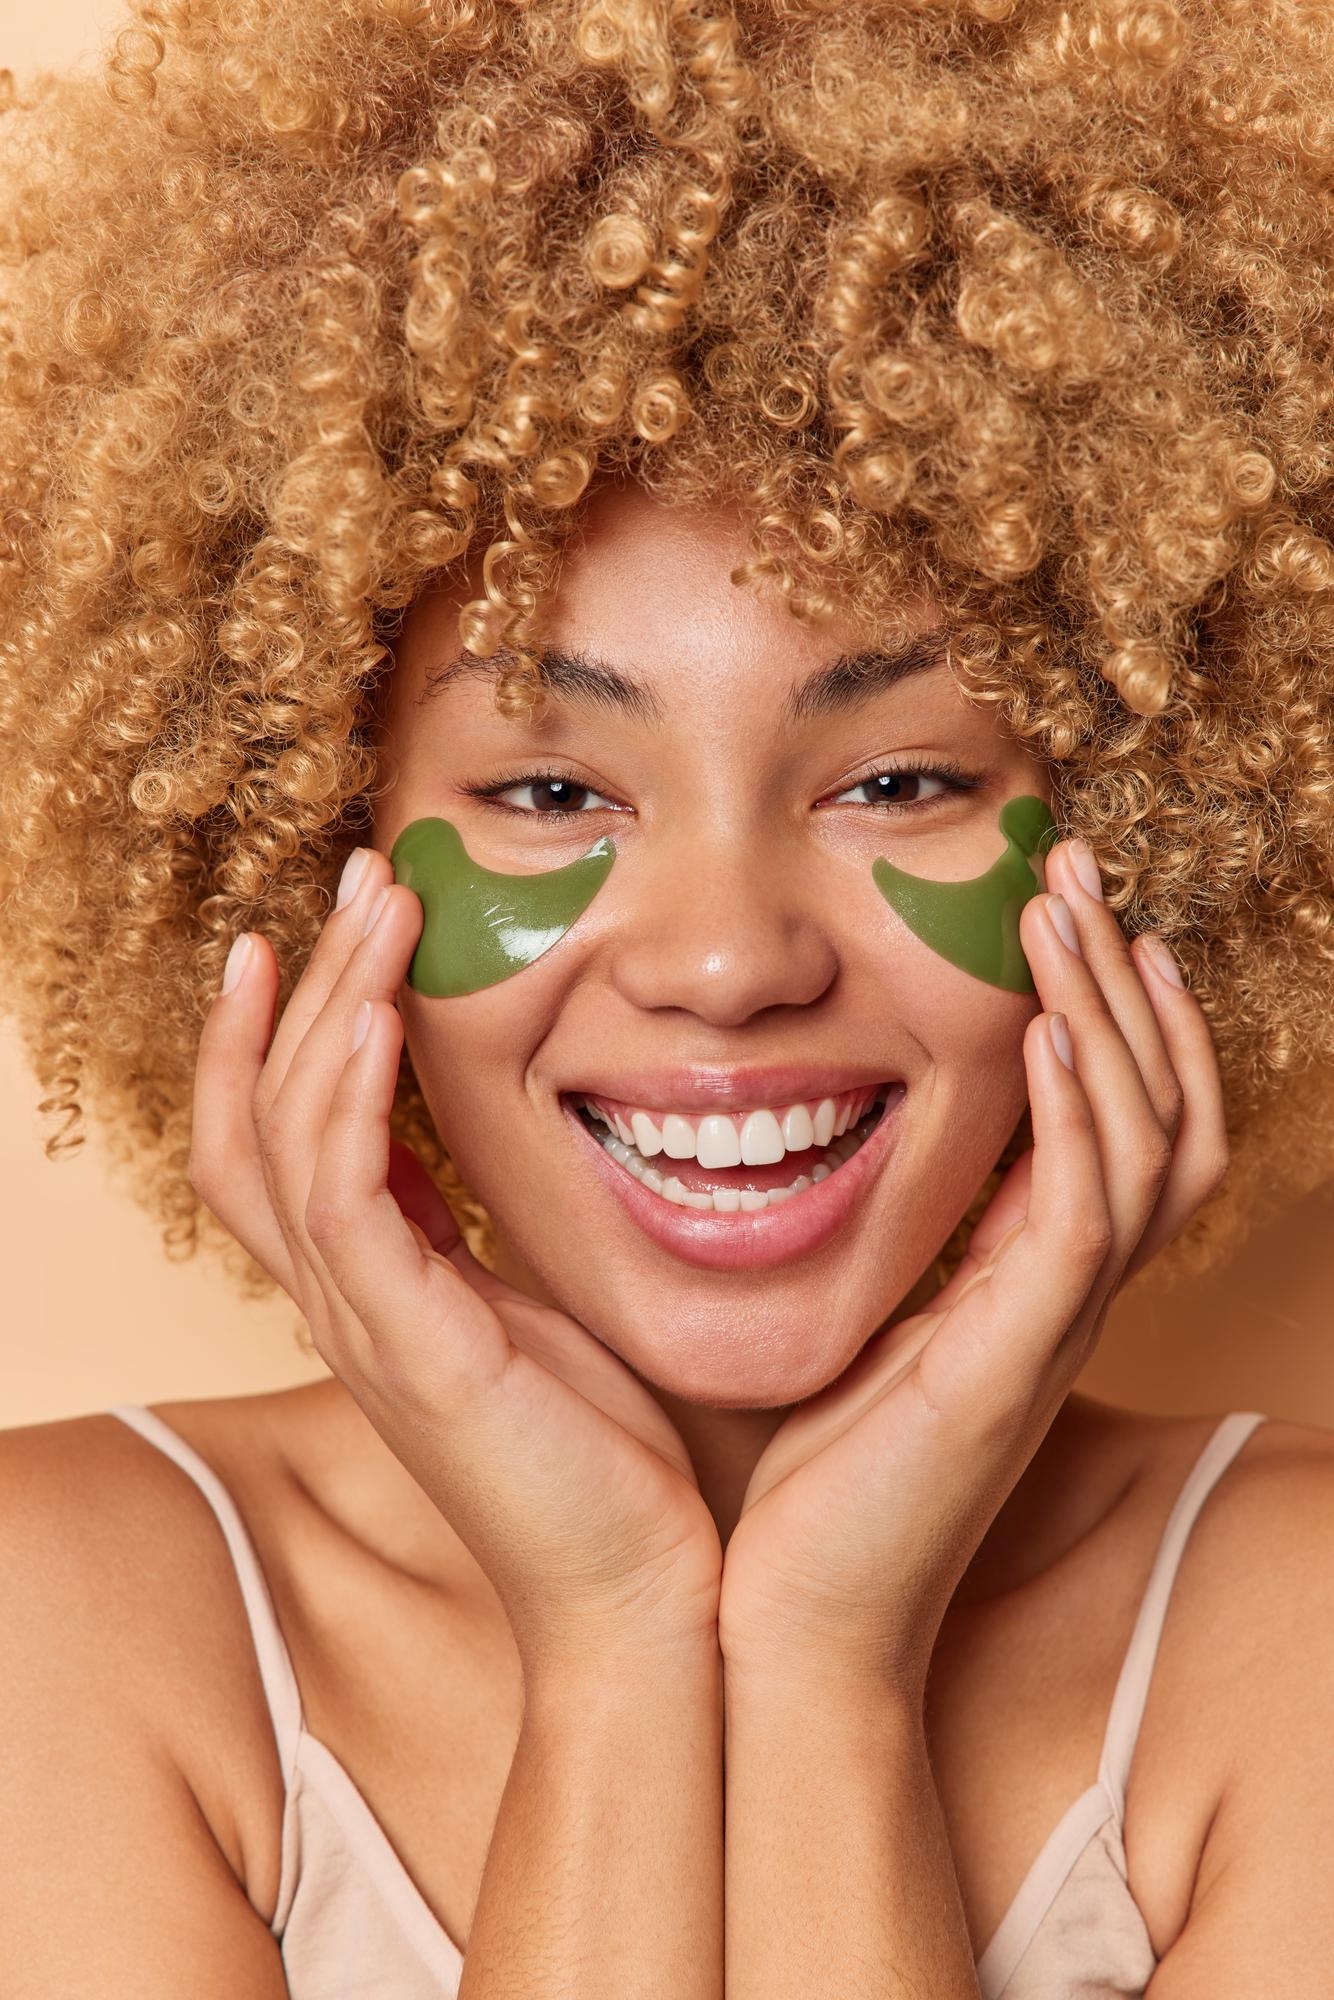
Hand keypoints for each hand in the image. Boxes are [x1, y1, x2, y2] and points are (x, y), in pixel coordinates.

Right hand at [188, 848, 720, 1681]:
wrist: (648, 1597)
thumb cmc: (610, 1460)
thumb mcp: (537, 1313)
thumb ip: (484, 1236)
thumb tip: (479, 1152)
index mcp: (377, 1292)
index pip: (272, 1146)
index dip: (272, 1041)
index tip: (318, 937)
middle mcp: (347, 1303)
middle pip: (256, 1119)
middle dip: (299, 990)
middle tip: (359, 881)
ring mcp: (366, 1327)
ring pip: (285, 1137)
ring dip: (324, 1008)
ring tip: (374, 907)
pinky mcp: (411, 1347)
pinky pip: (339, 1198)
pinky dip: (344, 1094)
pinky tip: (374, 1016)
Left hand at [717, 837, 1228, 1697]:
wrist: (782, 1615)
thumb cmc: (800, 1475)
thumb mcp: (853, 1317)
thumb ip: (883, 1233)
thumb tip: (841, 1133)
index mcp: (1026, 1285)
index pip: (1127, 1130)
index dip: (1119, 1020)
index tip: (1064, 915)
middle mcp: (1061, 1300)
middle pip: (1166, 1115)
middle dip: (1127, 984)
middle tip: (1073, 870)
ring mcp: (1051, 1331)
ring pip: (1146, 1147)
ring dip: (1112, 1018)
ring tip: (1063, 910)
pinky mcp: (1014, 1363)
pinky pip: (1084, 1219)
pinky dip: (1080, 1117)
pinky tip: (1047, 1032)